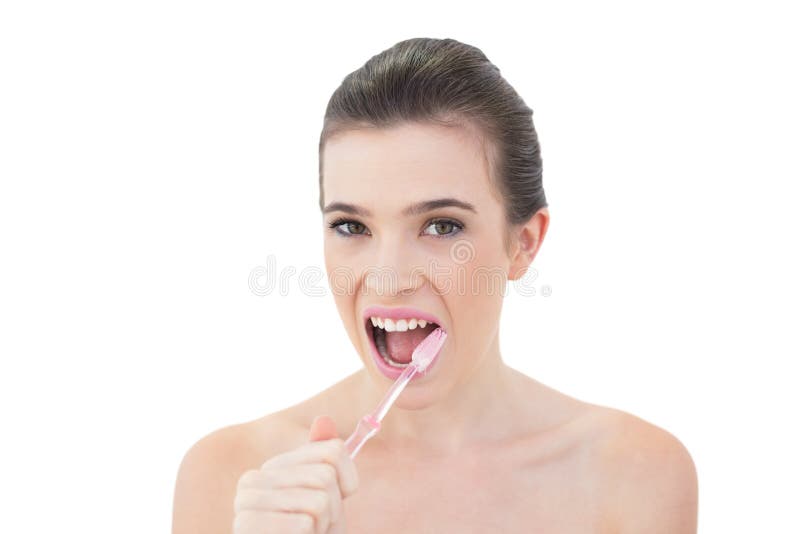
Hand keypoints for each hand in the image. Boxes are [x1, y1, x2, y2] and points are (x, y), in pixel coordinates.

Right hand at [233, 416, 358, 532]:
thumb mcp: (327, 497)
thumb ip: (323, 459)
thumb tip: (324, 419)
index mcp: (271, 468)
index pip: (332, 451)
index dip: (347, 481)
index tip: (335, 501)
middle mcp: (252, 480)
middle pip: (325, 475)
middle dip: (334, 509)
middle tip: (317, 527)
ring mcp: (245, 504)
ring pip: (320, 498)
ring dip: (324, 526)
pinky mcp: (247, 526)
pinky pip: (305, 521)